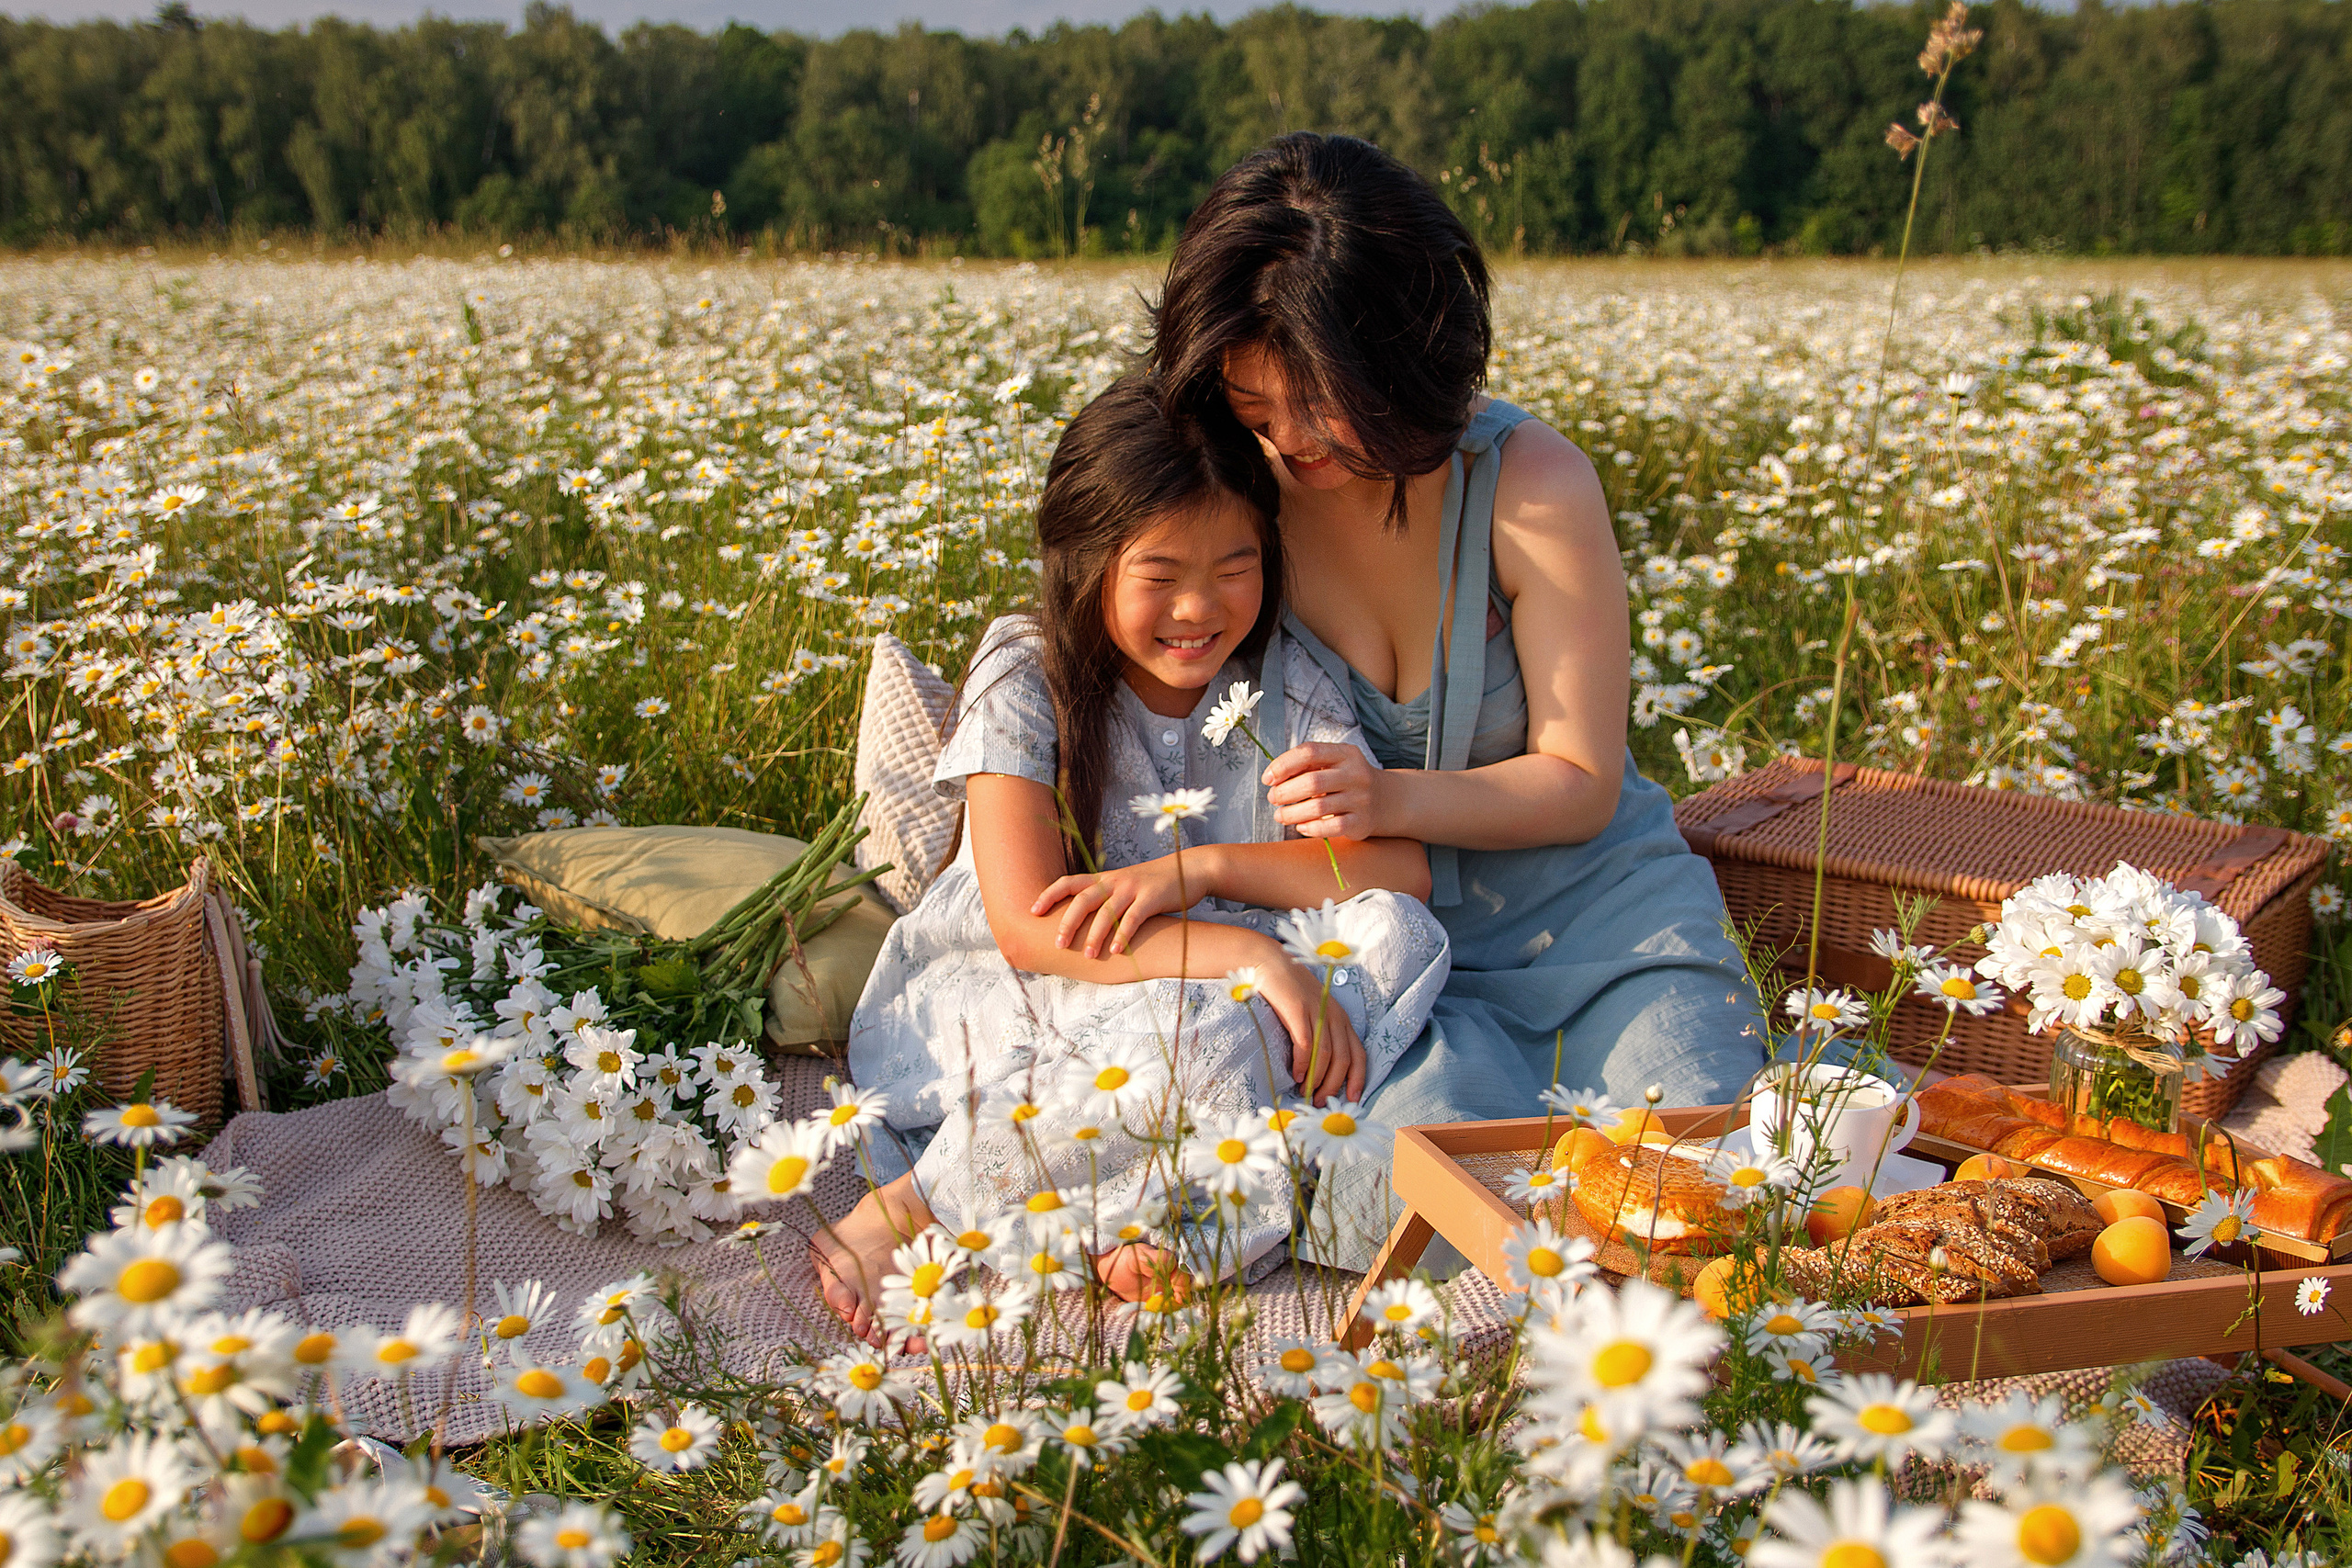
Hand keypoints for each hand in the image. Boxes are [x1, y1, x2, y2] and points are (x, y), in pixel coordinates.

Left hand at [1033, 852, 1205, 957]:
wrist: (1188, 870)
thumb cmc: (1151, 885)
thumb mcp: (1124, 886)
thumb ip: (1104, 900)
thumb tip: (1079, 923)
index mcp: (1104, 879)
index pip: (1069, 882)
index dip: (1049, 894)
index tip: (1033, 911)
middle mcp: (1114, 881)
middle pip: (1083, 899)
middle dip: (1068, 921)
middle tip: (1058, 943)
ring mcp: (1133, 888)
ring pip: (1107, 912)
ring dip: (1095, 935)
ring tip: (1087, 956)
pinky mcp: (1151, 898)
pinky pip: (1133, 918)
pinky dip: (1123, 935)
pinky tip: (1117, 952)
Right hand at [1256, 960, 1366, 1105]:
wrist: (1270, 963)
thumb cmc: (1290, 992)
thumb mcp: (1313, 1013)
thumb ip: (1320, 1036)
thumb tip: (1317, 1073)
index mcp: (1341, 1019)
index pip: (1358, 1053)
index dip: (1358, 1078)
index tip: (1351, 1099)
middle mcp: (1334, 1016)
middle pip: (1343, 1059)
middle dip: (1333, 1085)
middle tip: (1320, 1101)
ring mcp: (1316, 1012)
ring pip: (1326, 1055)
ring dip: (1317, 1079)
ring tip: (1307, 1092)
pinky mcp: (1297, 1010)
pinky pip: (1305, 1044)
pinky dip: (1302, 1063)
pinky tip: (1295, 1074)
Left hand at [1263, 741, 1381, 838]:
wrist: (1387, 800)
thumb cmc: (1347, 780)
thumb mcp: (1334, 764)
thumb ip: (1307, 766)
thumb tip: (1273, 777)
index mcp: (1345, 754)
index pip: (1310, 752)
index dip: (1283, 764)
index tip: (1268, 778)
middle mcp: (1355, 774)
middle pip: (1312, 782)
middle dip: (1285, 792)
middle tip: (1272, 799)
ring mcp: (1361, 799)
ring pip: (1319, 807)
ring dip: (1292, 813)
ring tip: (1280, 816)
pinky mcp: (1361, 822)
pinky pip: (1331, 827)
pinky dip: (1311, 828)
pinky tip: (1301, 827)